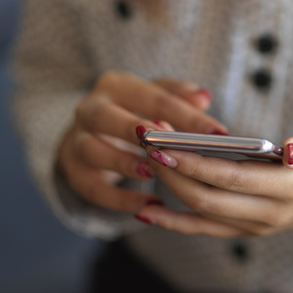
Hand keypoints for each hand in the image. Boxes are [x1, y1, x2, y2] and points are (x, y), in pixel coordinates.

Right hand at [57, 71, 227, 212]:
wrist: (93, 134)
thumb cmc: (137, 113)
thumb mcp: (158, 99)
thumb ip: (180, 98)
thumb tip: (204, 96)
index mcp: (117, 86)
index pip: (154, 96)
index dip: (187, 115)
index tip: (218, 133)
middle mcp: (91, 109)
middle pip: (107, 116)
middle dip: (138, 129)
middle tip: (169, 145)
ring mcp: (77, 140)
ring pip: (92, 150)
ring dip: (122, 162)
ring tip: (152, 174)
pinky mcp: (74, 170)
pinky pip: (91, 186)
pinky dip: (117, 199)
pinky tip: (147, 206)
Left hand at [136, 121, 292, 236]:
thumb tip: (289, 151)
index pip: (233, 177)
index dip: (195, 161)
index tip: (164, 139)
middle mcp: (271, 214)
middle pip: (209, 198)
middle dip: (172, 169)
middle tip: (145, 135)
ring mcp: (259, 225)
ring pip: (203, 215)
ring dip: (169, 189)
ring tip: (142, 158)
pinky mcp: (249, 228)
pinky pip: (207, 229)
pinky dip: (176, 222)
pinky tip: (147, 211)